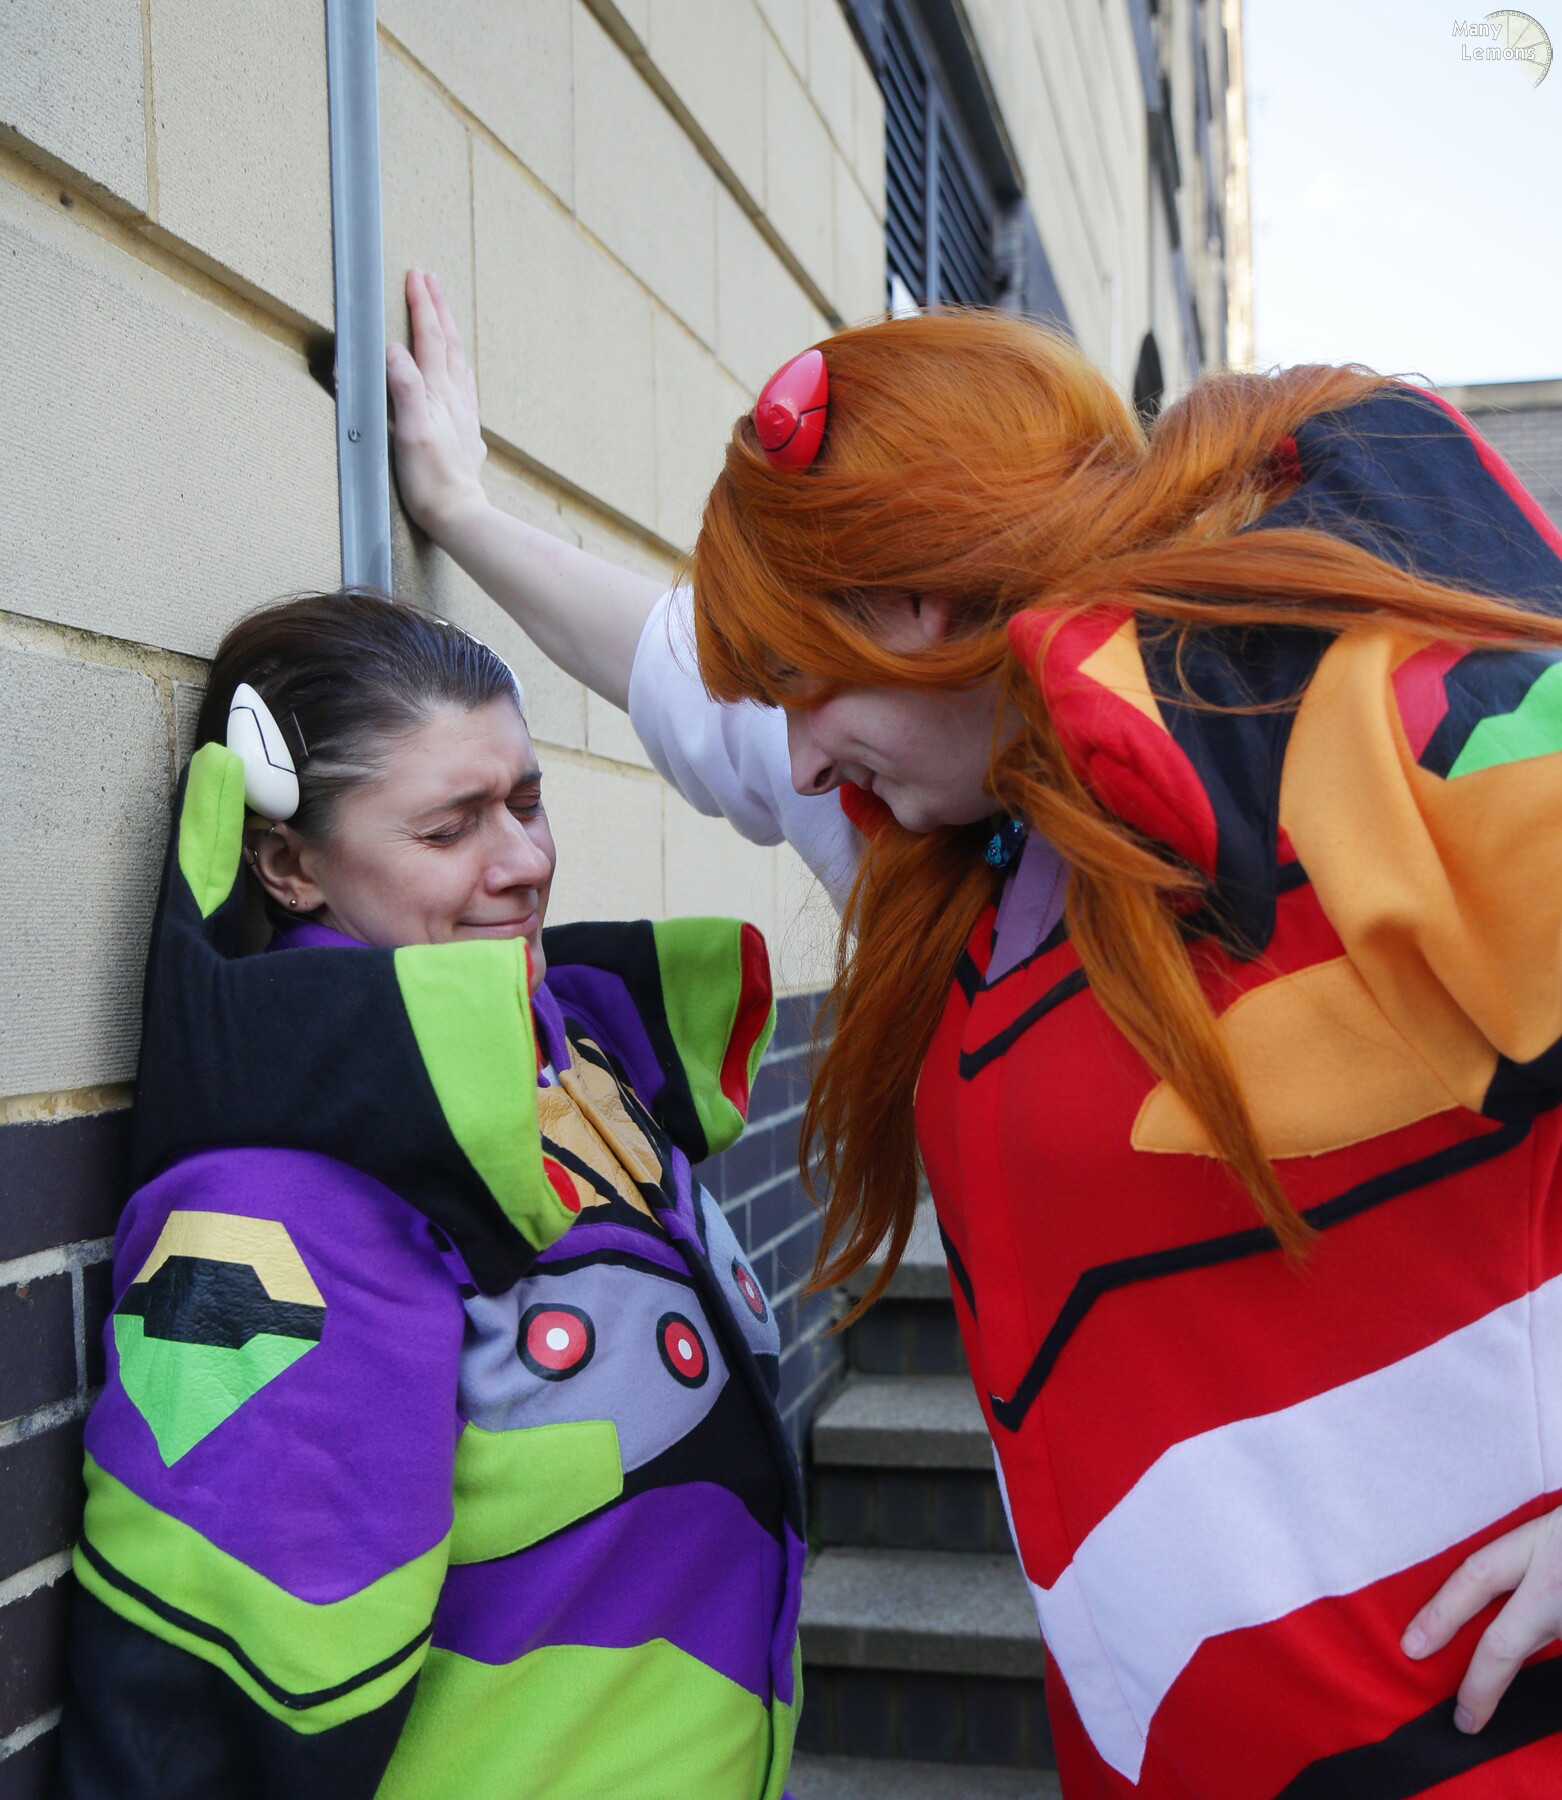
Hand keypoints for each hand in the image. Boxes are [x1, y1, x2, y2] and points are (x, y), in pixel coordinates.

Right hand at [386, 269, 488, 537]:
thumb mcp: (410, 433)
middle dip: (438, 308)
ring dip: (450, 332)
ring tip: (443, 313)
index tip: (416, 275)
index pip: (430, 339)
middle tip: (429, 278)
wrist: (460, 515)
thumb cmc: (430, 481)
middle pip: (449, 344)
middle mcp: (455, 399)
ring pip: (459, 362)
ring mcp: (464, 415)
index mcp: (438, 394)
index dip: (422, 306)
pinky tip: (459, 372)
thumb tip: (394, 350)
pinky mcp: (466, 433)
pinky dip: (458, 366)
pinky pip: (465, 387)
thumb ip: (405, 389)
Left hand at [1402, 1505, 1561, 1731]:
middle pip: (1505, 1646)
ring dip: (1555, 1648)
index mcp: (1546, 1543)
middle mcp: (1557, 1586)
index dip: (1441, 1612)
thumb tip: (1520, 1604)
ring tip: (1536, 1638)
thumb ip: (1542, 1561)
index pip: (1477, 1577)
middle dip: (1480, 1687)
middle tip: (1464, 1719)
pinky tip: (1554, 1648)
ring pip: (1556, 1651)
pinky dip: (1561, 1652)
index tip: (1412, 1646)